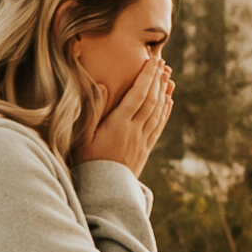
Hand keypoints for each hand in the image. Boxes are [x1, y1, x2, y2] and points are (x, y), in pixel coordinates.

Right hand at [74, 57, 173, 177]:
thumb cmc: (86, 161)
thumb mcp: (82, 136)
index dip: (146, 77)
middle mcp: (134, 131)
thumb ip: (92, 110)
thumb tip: (101, 85)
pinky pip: (158, 127)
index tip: (152, 61)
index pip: (137, 95)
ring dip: (163, 93)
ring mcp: (142, 140)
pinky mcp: (145, 149)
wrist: (103, 191)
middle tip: (162, 62)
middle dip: (157, 79)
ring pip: (157, 112)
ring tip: (167, 77)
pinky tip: (168, 101)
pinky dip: (165, 112)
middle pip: (150, 101)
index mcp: (118, 125)